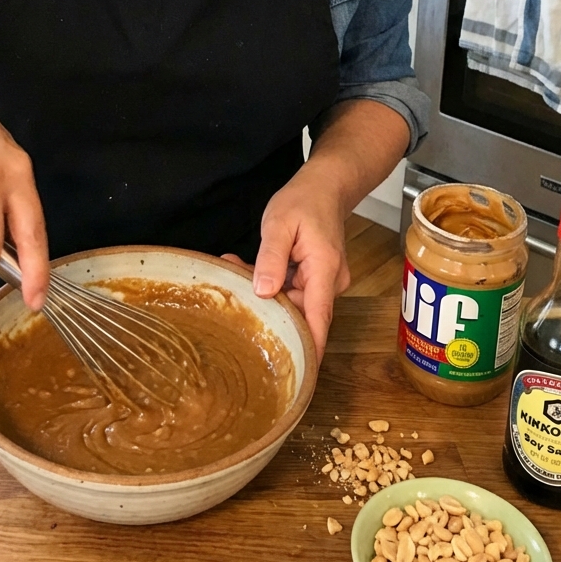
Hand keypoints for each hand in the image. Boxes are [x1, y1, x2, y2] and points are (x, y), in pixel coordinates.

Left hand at [225, 163, 350, 362]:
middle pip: (298, 311)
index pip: (318, 320)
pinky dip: (271, 281)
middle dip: (265, 307)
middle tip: (231, 289)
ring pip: (291, 300)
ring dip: (264, 291)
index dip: (309, 350)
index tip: (296, 376)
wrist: (327, 185)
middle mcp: (329, 282)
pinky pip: (292, 288)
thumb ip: (270, 258)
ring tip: (233, 267)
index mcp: (324, 271)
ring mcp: (324, 282)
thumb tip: (263, 293)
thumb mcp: (279, 223)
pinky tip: (248, 266)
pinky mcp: (316, 278)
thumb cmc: (305, 200)